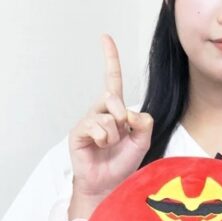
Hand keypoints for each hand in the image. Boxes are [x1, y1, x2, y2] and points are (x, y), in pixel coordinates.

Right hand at [68, 34, 152, 218]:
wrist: (109, 183)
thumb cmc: (123, 162)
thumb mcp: (142, 139)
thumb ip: (143, 122)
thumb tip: (127, 113)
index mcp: (115, 109)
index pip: (112, 79)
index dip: (110, 58)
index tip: (105, 37)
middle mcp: (100, 111)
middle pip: (116, 99)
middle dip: (124, 119)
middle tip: (121, 136)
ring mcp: (87, 120)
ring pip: (109, 116)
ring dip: (116, 135)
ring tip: (110, 146)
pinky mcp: (78, 132)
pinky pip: (97, 126)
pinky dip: (105, 139)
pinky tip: (101, 147)